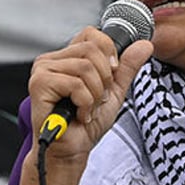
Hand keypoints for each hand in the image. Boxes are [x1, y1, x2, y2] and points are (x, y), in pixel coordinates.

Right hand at [28, 26, 152, 161]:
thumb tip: (145, 44)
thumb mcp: (114, 91)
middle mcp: (51, 60)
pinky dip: (86, 103)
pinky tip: (79, 115)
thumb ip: (127, 67)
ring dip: (95, 94)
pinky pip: (77, 84)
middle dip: (105, 80)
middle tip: (97, 99)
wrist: (73, 150)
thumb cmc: (86, 123)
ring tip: (87, 109)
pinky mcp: (40, 84)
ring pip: (86, 67)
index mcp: (66, 58)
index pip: (92, 34)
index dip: (108, 53)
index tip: (110, 75)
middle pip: (93, 50)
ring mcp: (43, 70)